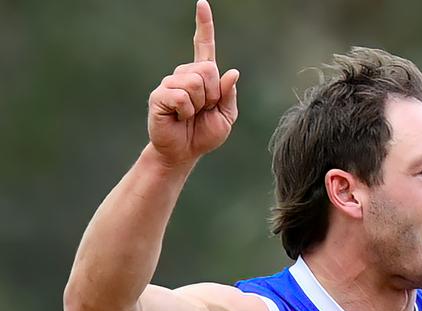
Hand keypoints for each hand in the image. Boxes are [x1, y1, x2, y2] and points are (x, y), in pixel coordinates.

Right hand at [147, 0, 238, 167]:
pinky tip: (179, 118)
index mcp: (202, 77)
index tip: (202, 4)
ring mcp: (170, 83)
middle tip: (203, 110)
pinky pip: (181, 96)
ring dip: (199, 105)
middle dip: (213, 95)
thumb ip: (229, 96)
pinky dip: (185, 111)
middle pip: (208, 70)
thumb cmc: (202, 135)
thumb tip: (232, 73)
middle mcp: (184, 75)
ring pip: (195, 83)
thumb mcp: (225, 117)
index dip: (204, 25)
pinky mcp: (159, 96)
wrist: (183, 154)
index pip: (204, 46)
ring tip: (189, 116)